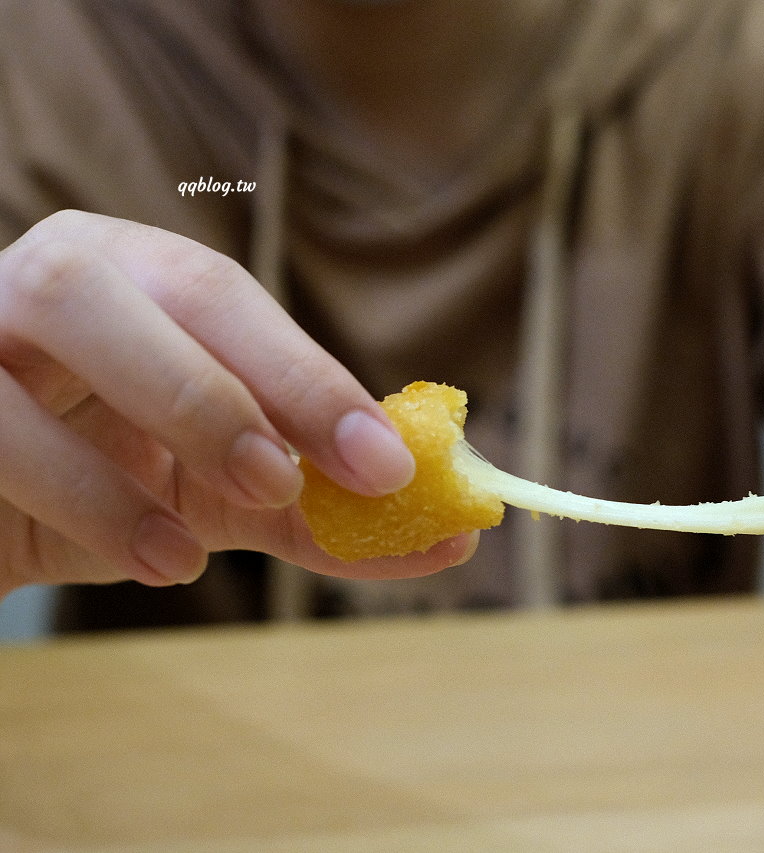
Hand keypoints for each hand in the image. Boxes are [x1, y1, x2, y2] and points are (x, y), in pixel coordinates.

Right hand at [0, 210, 470, 598]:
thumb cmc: (109, 483)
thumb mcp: (220, 496)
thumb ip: (322, 513)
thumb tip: (450, 542)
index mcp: (144, 276)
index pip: (229, 297)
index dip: (309, 374)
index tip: (389, 462)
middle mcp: (63, 272)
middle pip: (147, 282)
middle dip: (230, 384)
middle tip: (286, 481)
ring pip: (59, 313)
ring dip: (150, 428)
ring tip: (196, 545)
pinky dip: (75, 492)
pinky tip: (143, 556)